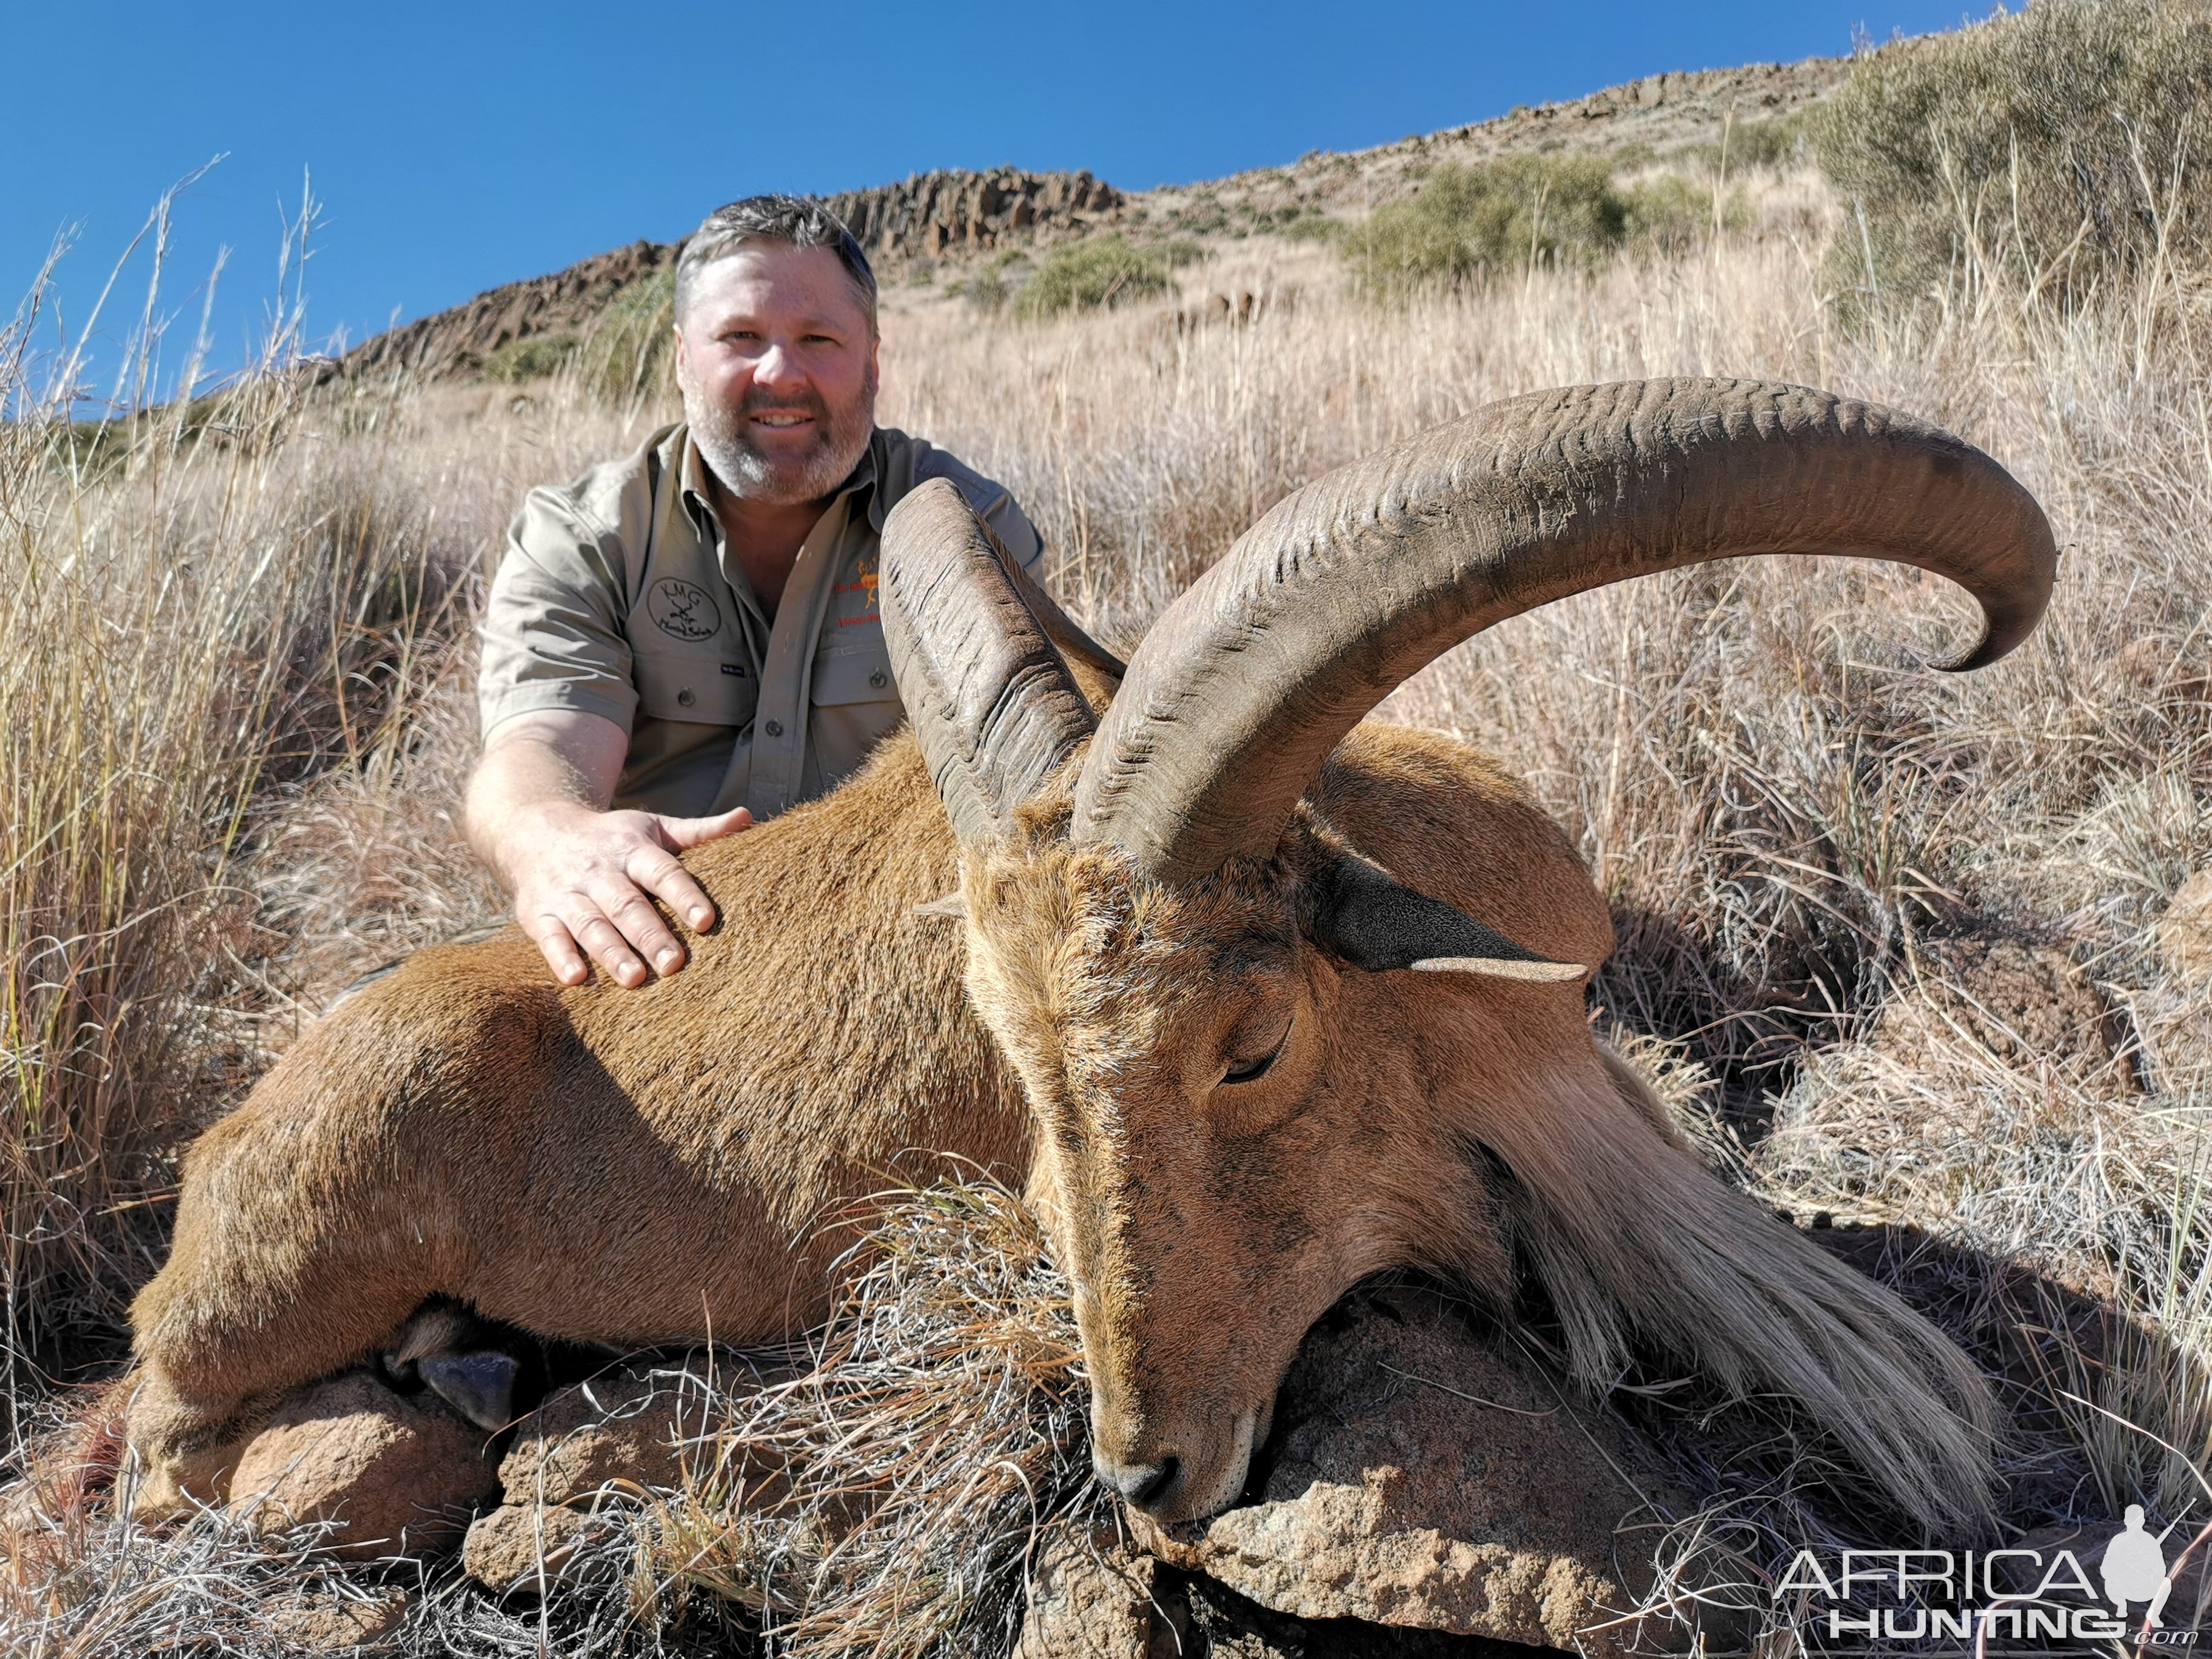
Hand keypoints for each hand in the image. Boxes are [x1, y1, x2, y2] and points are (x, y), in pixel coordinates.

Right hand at [499, 801, 752, 987]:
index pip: (662, 872)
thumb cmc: (612, 838)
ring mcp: (567, 894)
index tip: (706, 920)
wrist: (537, 830)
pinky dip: (560, 957)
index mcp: (633, 850)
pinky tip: (577, 979)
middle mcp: (599, 872)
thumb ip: (699, 831)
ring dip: (612, 952)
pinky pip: (549, 937)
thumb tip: (747, 817)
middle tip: (675, 964)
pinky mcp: (538, 914)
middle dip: (650, 934)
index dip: (684, 895)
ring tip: (635, 979)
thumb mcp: (654, 827)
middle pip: (627, 905)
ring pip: (591, 924)